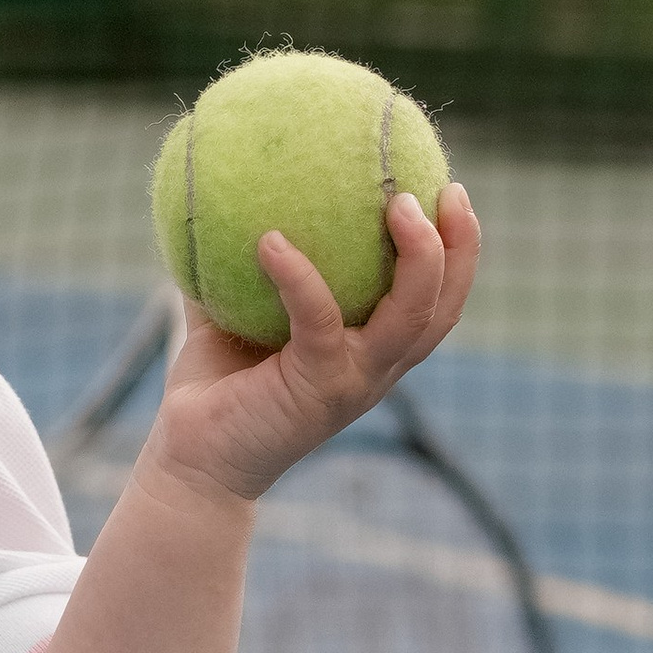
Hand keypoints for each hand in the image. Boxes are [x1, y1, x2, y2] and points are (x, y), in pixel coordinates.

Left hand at [143, 181, 481, 506]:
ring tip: (400, 204)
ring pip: (411, 318)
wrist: (192, 463)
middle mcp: (375, 368)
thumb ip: (239, 260)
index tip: (449, 191)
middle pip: (445, 309)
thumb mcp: (233, 312)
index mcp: (371, 351)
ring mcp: (352, 382)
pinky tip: (269, 241)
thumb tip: (229, 189)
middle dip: (460, 247)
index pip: (435, 301)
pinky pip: (318, 320)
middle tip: (449, 190)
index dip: (458, 250)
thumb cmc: (215, 387)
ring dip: (419, 258)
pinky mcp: (316, 390)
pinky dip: (299, 277)